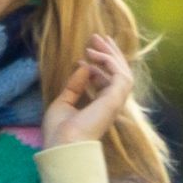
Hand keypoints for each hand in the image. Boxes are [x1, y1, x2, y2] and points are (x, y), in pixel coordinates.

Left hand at [41, 34, 133, 148]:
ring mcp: (114, 103)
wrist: (63, 145)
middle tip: (96, 37)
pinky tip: (94, 54)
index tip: (80, 58)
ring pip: (122, 71)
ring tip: (96, 39)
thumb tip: (84, 66)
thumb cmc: (59, 132)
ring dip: (110, 53)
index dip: (96, 67)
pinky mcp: (115, 99)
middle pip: (117, 74)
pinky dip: (109, 61)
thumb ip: (73, 86)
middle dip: (108, 54)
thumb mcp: (63, 103)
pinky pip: (119, 73)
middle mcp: (109, 106)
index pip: (106, 83)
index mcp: (99, 110)